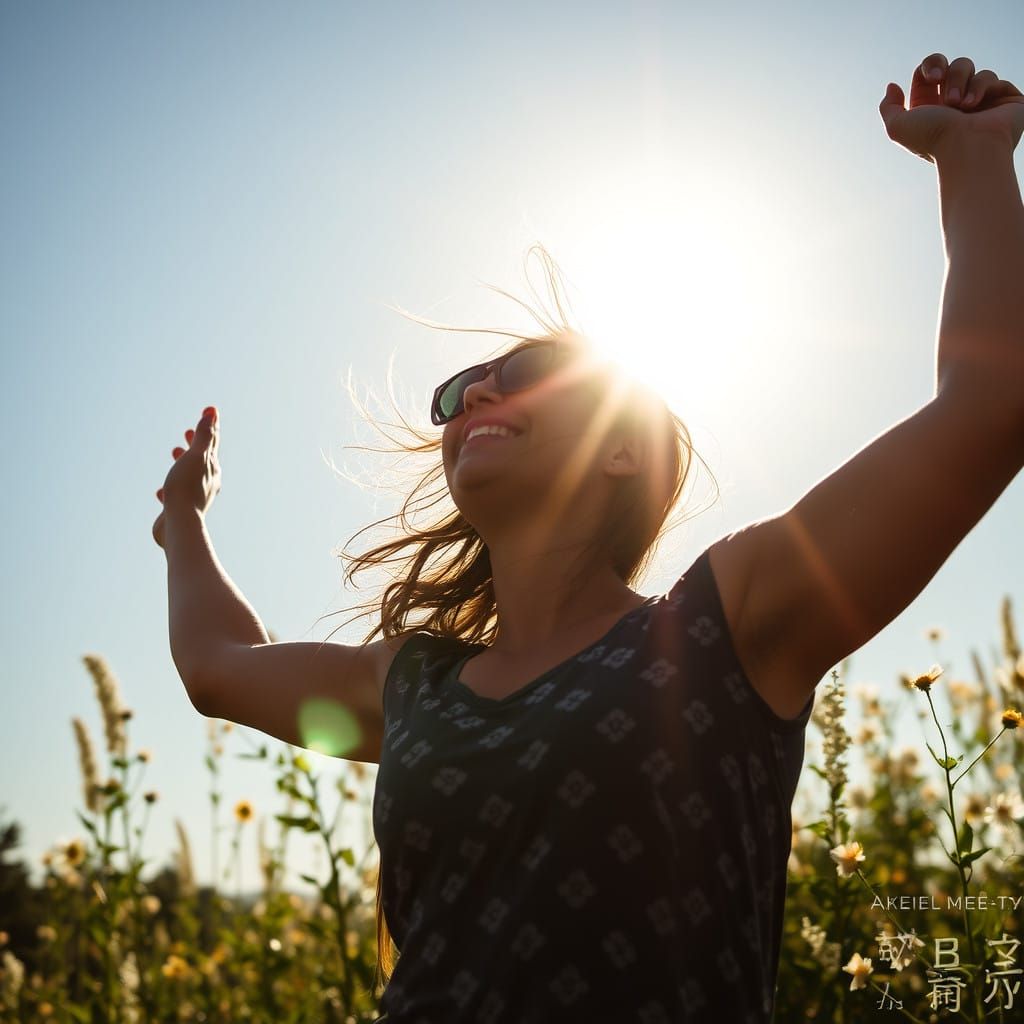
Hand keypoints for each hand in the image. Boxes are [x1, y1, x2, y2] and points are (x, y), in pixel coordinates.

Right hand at [152, 407, 221, 548]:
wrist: (179, 525)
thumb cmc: (187, 488)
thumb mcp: (196, 457)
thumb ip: (204, 436)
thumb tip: (212, 412)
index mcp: (211, 469)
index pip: (212, 443)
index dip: (209, 426)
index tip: (208, 411)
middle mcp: (206, 483)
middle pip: (202, 459)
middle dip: (195, 444)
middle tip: (187, 432)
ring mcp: (194, 497)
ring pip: (188, 476)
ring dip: (182, 463)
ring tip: (175, 454)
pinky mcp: (180, 511)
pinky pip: (175, 497)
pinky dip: (170, 490)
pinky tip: (161, 492)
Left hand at [879, 53, 1023, 163]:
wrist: (967, 148)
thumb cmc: (933, 139)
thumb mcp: (898, 127)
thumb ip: (889, 106)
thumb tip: (892, 86)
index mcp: (932, 108)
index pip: (929, 73)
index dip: (929, 68)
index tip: (931, 78)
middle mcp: (955, 103)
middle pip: (949, 64)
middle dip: (944, 68)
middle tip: (940, 79)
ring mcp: (980, 100)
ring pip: (969, 68)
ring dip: (959, 81)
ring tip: (958, 105)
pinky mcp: (1003, 98)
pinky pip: (990, 77)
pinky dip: (980, 87)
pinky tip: (973, 106)